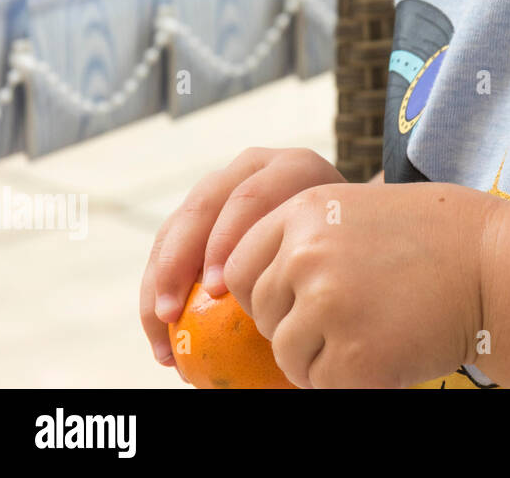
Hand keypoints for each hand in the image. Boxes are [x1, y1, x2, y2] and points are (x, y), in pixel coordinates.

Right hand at [139, 147, 346, 377]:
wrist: (342, 226)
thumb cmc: (352, 249)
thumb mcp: (346, 247)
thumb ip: (324, 269)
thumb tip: (301, 331)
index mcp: (293, 168)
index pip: (251, 197)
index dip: (227, 241)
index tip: (217, 292)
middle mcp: (253, 169)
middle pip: (203, 206)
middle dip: (180, 261)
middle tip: (175, 313)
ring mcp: (220, 187)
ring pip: (175, 227)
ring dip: (159, 282)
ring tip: (163, 330)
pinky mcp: (196, 214)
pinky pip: (166, 250)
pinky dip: (157, 294)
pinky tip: (163, 341)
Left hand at [223, 180, 498, 388]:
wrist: (501, 267)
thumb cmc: (443, 240)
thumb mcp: (363, 211)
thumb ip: (308, 237)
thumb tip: (247, 283)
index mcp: (306, 211)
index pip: (240, 269)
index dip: (271, 293)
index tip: (307, 300)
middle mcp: (307, 253)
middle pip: (264, 314)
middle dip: (301, 325)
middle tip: (360, 314)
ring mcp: (328, 304)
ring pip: (289, 355)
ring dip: (325, 356)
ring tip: (380, 330)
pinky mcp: (353, 355)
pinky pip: (322, 384)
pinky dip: (352, 379)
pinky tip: (391, 350)